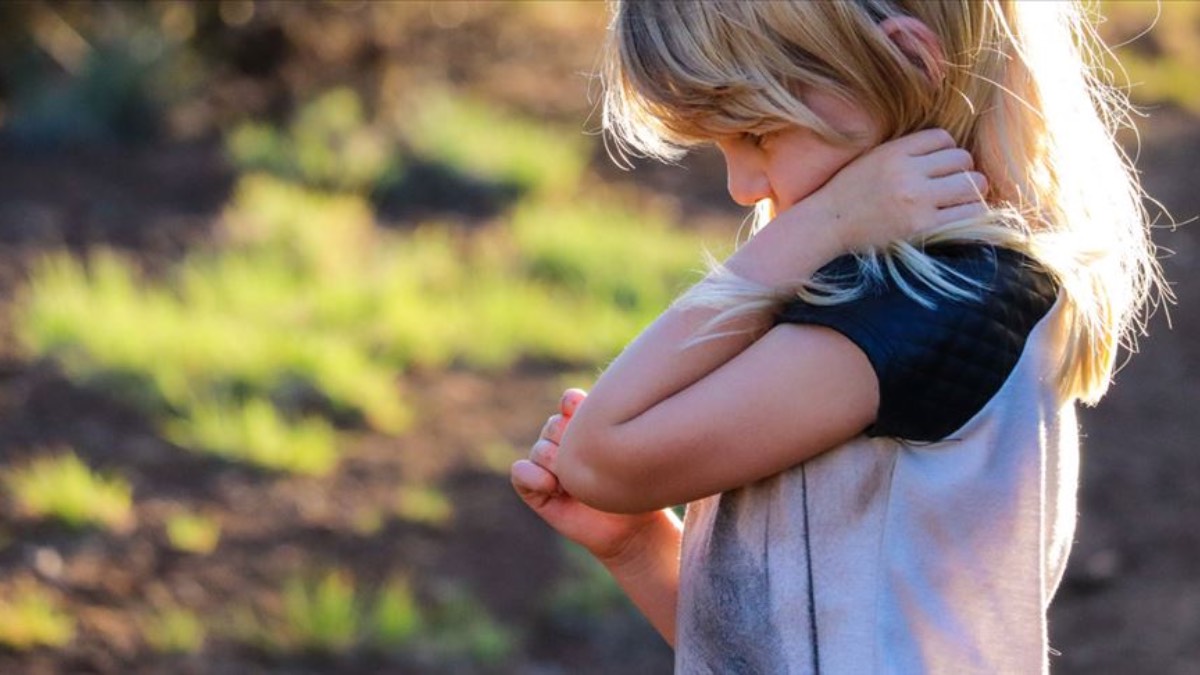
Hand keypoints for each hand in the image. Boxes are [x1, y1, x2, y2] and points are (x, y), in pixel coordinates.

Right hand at [511, 388, 664, 562]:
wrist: (631, 527)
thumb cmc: (636, 486)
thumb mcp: (627, 453)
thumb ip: (612, 429)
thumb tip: (590, 408)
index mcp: (585, 427)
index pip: (569, 402)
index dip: (573, 405)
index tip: (586, 415)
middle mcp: (563, 442)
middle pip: (553, 425)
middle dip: (567, 439)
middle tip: (589, 461)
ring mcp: (547, 466)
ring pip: (539, 449)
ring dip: (554, 460)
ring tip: (573, 481)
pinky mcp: (534, 489)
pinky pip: (520, 472)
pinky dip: (531, 475)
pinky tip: (551, 485)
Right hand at [803, 128, 989, 251]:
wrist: (826, 226)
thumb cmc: (848, 194)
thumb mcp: (872, 158)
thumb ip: (905, 151)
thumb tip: (946, 147)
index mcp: (894, 152)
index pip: (943, 138)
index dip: (946, 151)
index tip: (939, 166)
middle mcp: (907, 173)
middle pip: (962, 159)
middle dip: (962, 170)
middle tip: (953, 184)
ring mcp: (917, 200)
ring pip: (972, 184)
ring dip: (972, 190)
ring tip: (960, 199)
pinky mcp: (923, 227)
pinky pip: (968, 213)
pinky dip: (970, 212)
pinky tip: (959, 215)